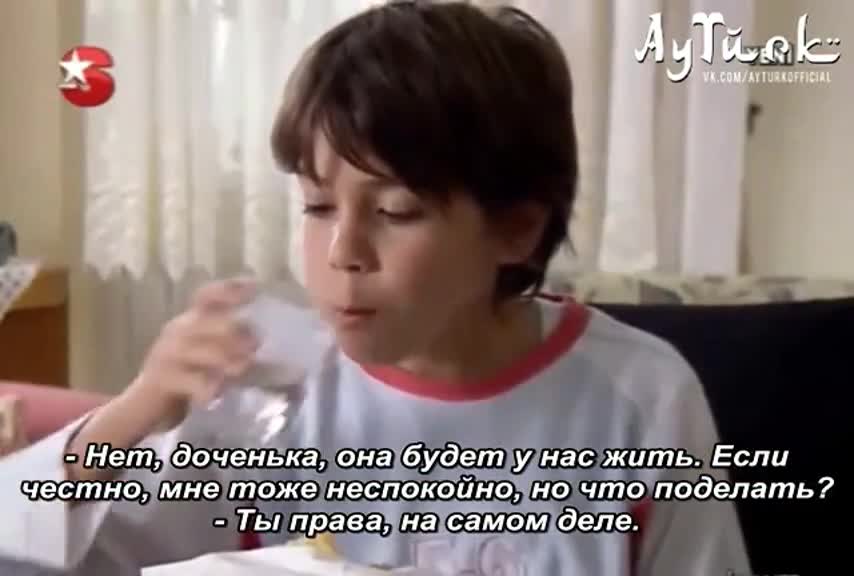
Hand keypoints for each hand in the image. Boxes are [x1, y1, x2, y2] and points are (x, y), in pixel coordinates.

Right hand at [131, 277, 259, 427]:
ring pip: (198, 350)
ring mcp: (166, 354)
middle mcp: (177, 331)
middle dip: (231, 331)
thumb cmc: (187, 373)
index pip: (207, 296)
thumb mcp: (207, 352)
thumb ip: (229, 342)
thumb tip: (265, 340)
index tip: (253, 288)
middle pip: (204, 322)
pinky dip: (206, 386)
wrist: (147, 403)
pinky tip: (217, 393)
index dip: (228, 290)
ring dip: (224, 358)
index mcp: (191, 320)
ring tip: (242, 367)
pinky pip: (189, 380)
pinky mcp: (160, 379)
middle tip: (255, 344)